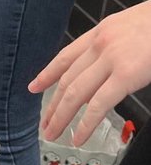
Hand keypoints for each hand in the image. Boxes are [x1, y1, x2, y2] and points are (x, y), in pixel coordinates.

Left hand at [29, 1, 150, 143]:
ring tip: (53, 133)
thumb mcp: (130, 28)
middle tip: (45, 123)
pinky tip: (78, 136)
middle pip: (67, 79)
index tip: (34, 87)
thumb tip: (106, 72)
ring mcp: (111, 58)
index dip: (48, 74)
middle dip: (53, 105)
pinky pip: (98, 104)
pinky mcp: (126, 74)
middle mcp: (100, 43)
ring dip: (60, 117)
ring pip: (75, 93)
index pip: (66, 56)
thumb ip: (114, 48)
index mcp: (101, 31)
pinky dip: (85, 124)